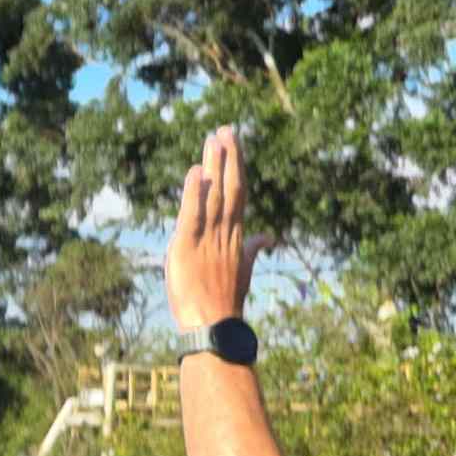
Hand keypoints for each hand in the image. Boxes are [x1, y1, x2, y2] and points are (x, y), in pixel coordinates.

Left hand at [164, 127, 256, 331]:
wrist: (213, 327)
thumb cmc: (224, 301)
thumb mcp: (242, 271)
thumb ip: (253, 249)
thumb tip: (269, 236)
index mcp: (236, 237)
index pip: (238, 194)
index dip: (236, 167)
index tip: (234, 143)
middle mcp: (225, 233)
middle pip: (230, 188)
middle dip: (229, 158)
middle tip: (226, 129)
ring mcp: (208, 239)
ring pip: (214, 196)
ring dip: (214, 167)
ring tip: (213, 138)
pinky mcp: (187, 247)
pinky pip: (192, 216)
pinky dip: (193, 194)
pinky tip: (194, 173)